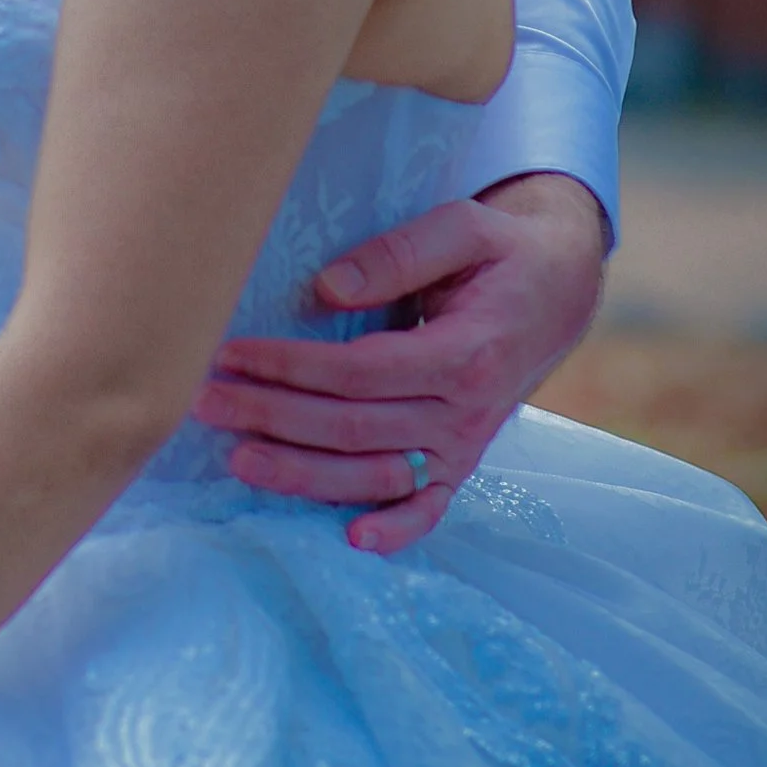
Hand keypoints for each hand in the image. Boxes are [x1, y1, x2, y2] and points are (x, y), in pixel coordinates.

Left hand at [193, 171, 606, 554]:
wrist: (561, 290)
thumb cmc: (501, 253)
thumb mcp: (463, 226)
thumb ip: (399, 254)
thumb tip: (325, 288)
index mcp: (465, 353)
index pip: (360, 371)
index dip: (291, 366)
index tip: (229, 352)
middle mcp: (466, 411)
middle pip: (354, 427)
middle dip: (272, 416)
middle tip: (204, 400)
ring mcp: (464, 445)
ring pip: (376, 475)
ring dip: (303, 475)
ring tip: (236, 461)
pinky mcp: (462, 462)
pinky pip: (430, 509)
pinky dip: (395, 532)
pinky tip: (350, 540)